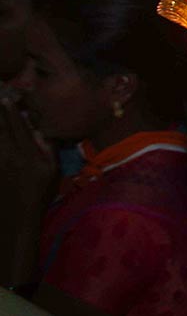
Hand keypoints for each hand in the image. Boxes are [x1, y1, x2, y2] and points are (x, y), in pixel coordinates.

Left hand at [0, 98, 57, 216]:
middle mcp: (10, 156)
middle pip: (2, 130)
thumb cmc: (39, 195)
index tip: (7, 98)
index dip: (12, 112)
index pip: (19, 128)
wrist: (18, 218)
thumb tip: (42, 132)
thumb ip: (49, 150)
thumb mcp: (53, 172)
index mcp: (28, 154)